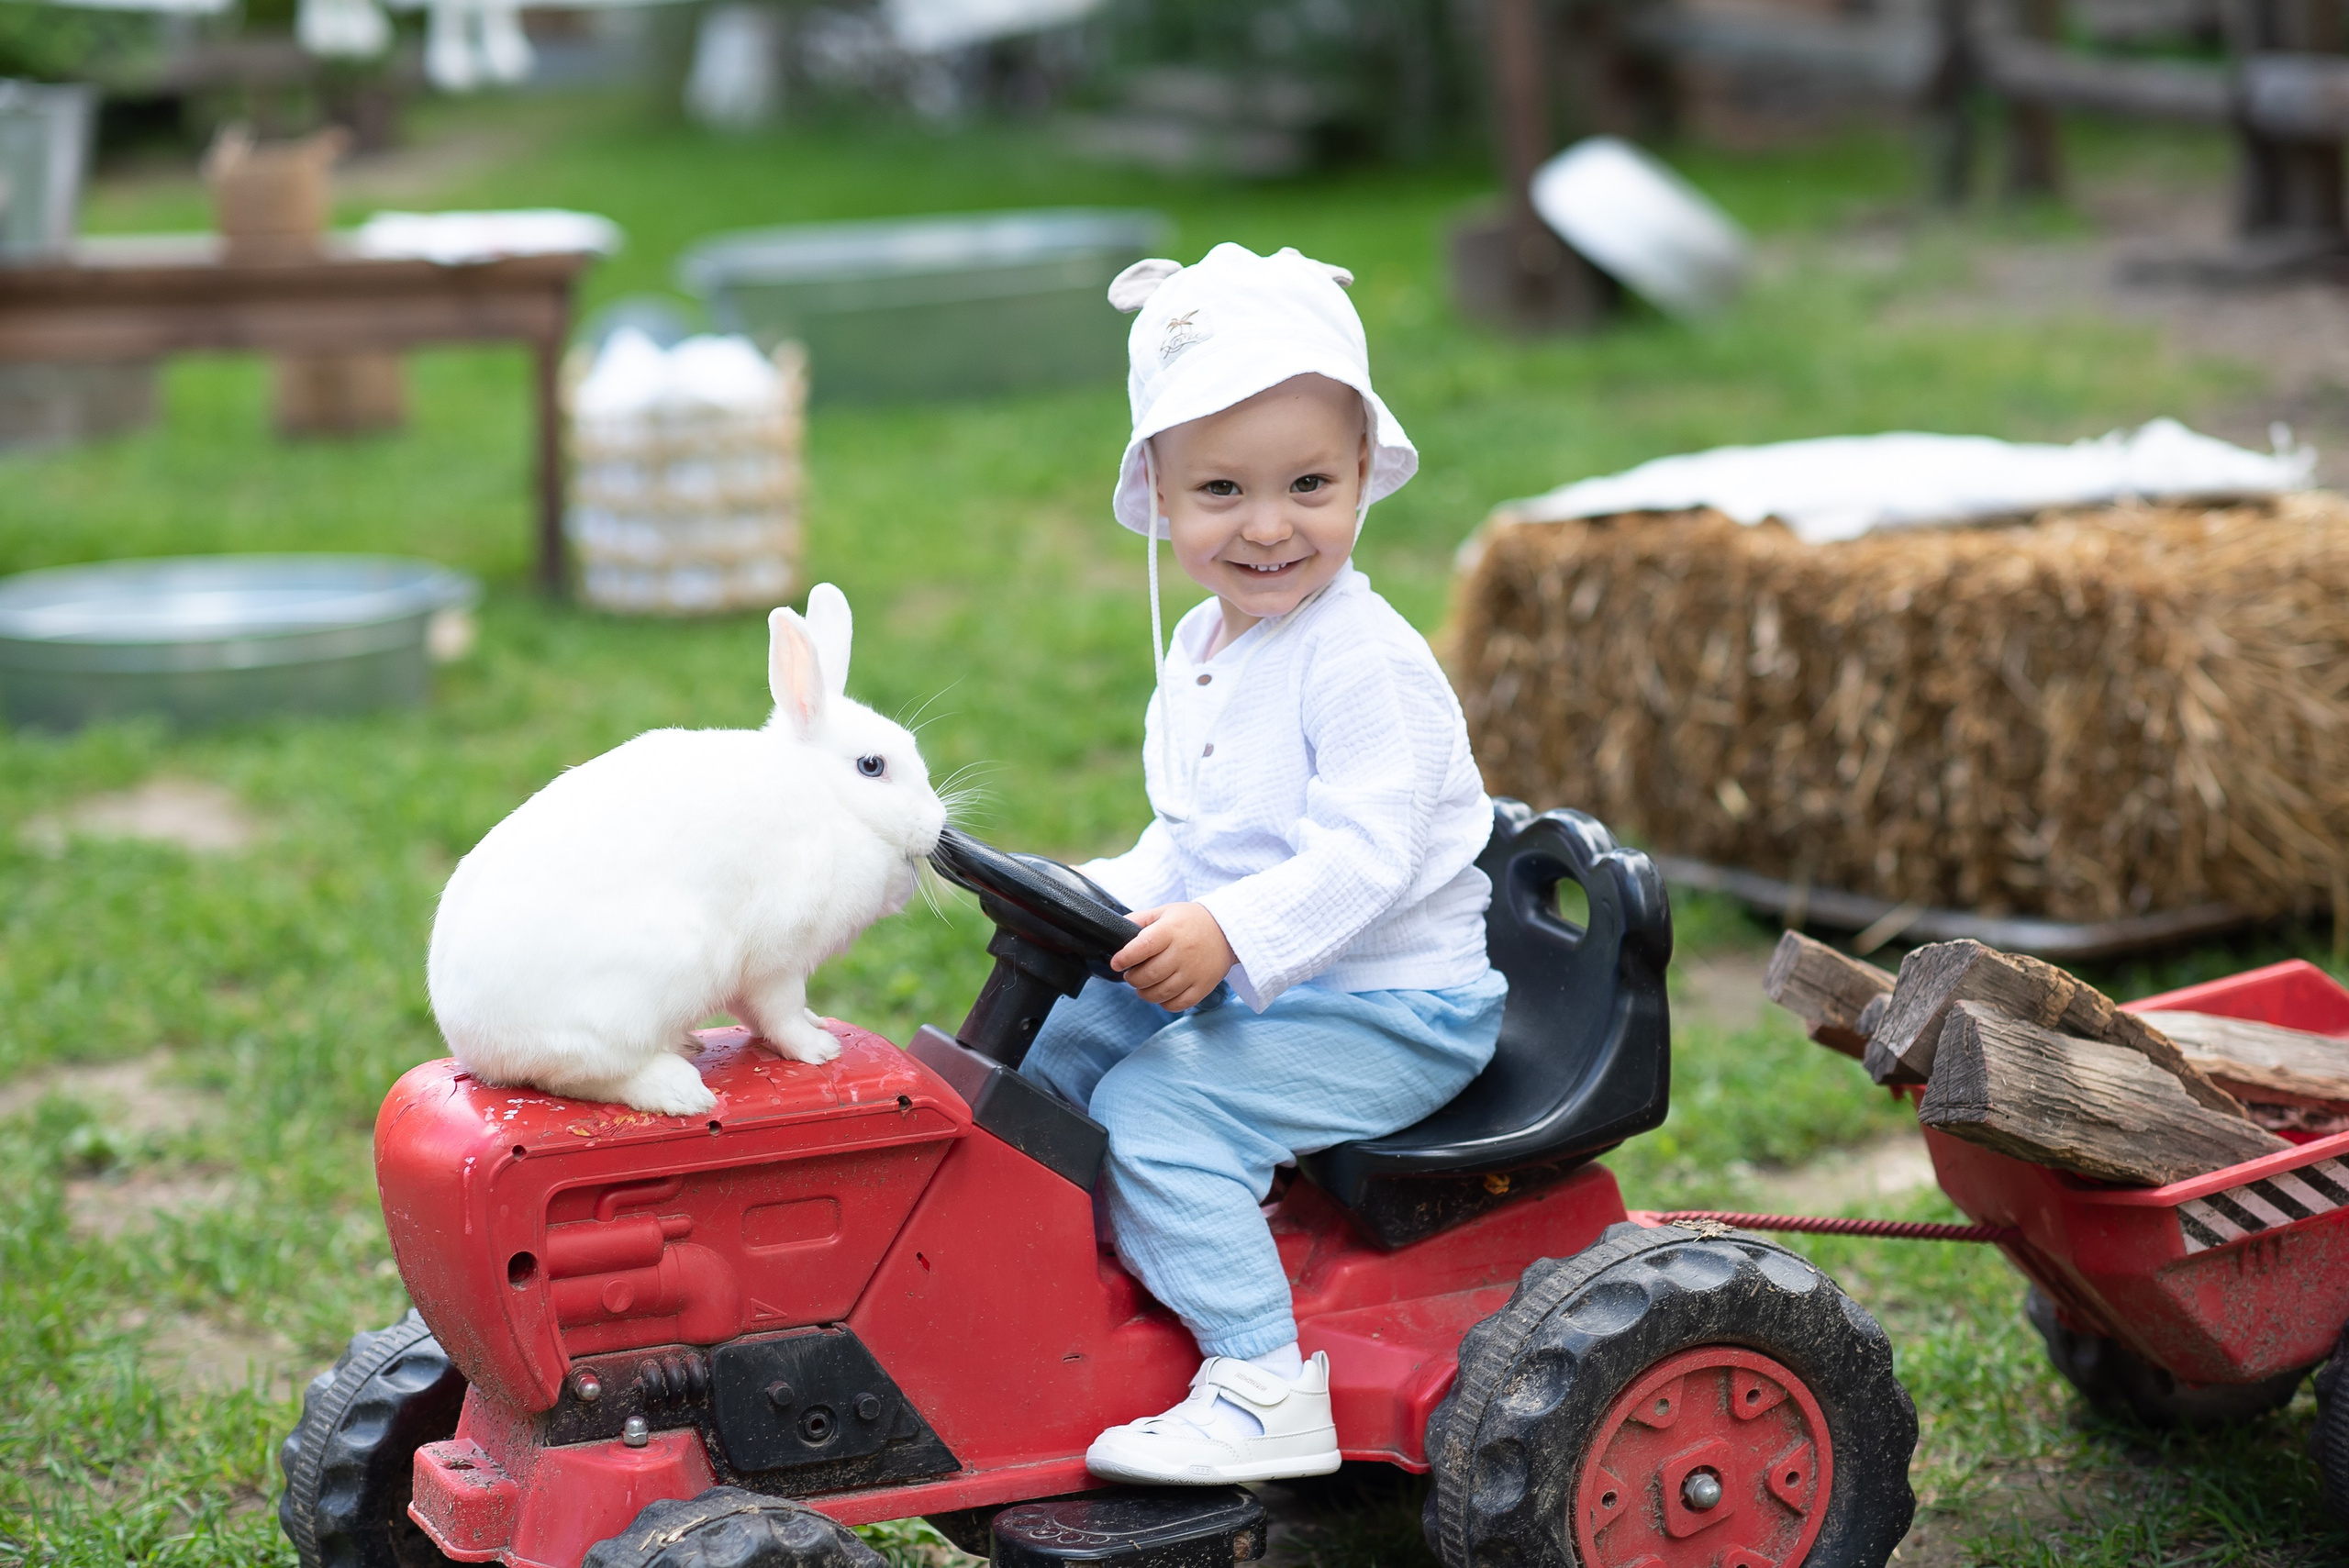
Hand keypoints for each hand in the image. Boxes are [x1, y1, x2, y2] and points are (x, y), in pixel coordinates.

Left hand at [1113, 902, 1235, 1010]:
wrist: (1227, 931)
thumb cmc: (1191, 921)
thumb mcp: (1164, 912)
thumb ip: (1139, 920)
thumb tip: (1115, 930)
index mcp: (1170, 931)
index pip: (1142, 947)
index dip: (1125, 958)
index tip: (1117, 962)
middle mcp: (1183, 952)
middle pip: (1149, 975)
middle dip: (1132, 979)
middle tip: (1130, 975)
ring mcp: (1194, 971)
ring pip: (1161, 993)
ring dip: (1145, 993)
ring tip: (1143, 986)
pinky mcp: (1203, 986)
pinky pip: (1178, 1004)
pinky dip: (1164, 1003)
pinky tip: (1161, 994)